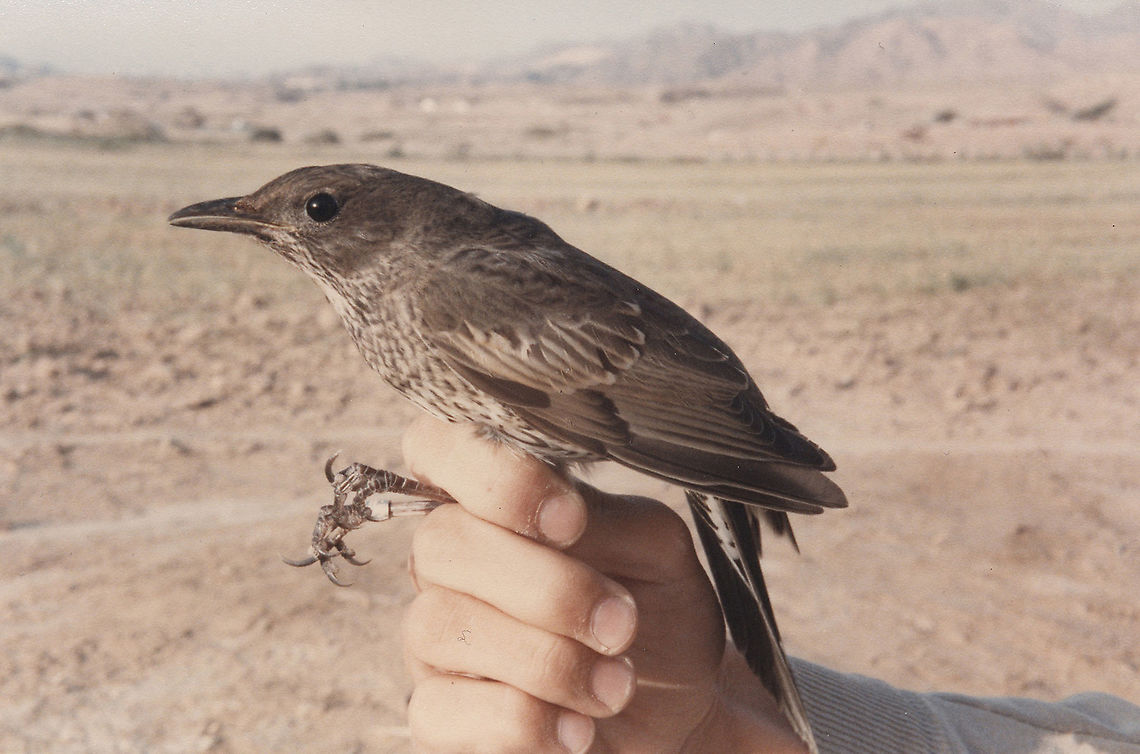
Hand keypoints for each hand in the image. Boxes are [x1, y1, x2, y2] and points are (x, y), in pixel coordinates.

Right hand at [401, 416, 807, 752]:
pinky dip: (524, 723)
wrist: (678, 709)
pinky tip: (577, 730)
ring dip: (547, 661)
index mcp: (496, 501)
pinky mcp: (436, 713)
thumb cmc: (657, 612)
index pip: (436, 444)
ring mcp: (434, 636)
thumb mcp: (655, 550)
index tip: (570, 519)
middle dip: (545, 588)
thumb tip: (558, 510)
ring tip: (618, 685)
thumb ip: (603, 518)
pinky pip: (439, 711)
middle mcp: (450, 561)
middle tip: (621, 624)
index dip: (492, 475)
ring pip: (441, 625)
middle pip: (440, 542)